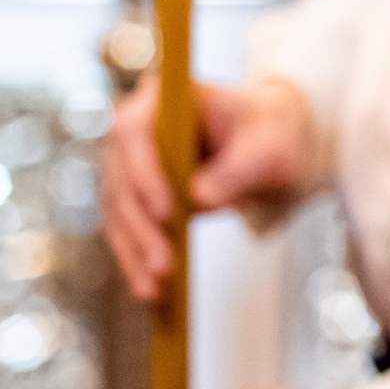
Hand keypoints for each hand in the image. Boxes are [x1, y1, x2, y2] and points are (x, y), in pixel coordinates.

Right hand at [104, 77, 316, 302]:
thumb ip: (240, 168)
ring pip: (118, 210)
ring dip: (134, 251)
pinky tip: (148, 291)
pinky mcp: (132, 194)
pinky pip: (125, 229)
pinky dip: (135, 259)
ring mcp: (128, 162)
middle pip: (121, 177)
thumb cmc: (272, 134)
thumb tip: (201, 198)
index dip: (143, 172)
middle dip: (141, 226)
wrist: (267, 146)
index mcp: (165, 97)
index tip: (168, 211)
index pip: (134, 132)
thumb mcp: (271, 148)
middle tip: (165, 266)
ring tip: (155, 289)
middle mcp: (136, 126)